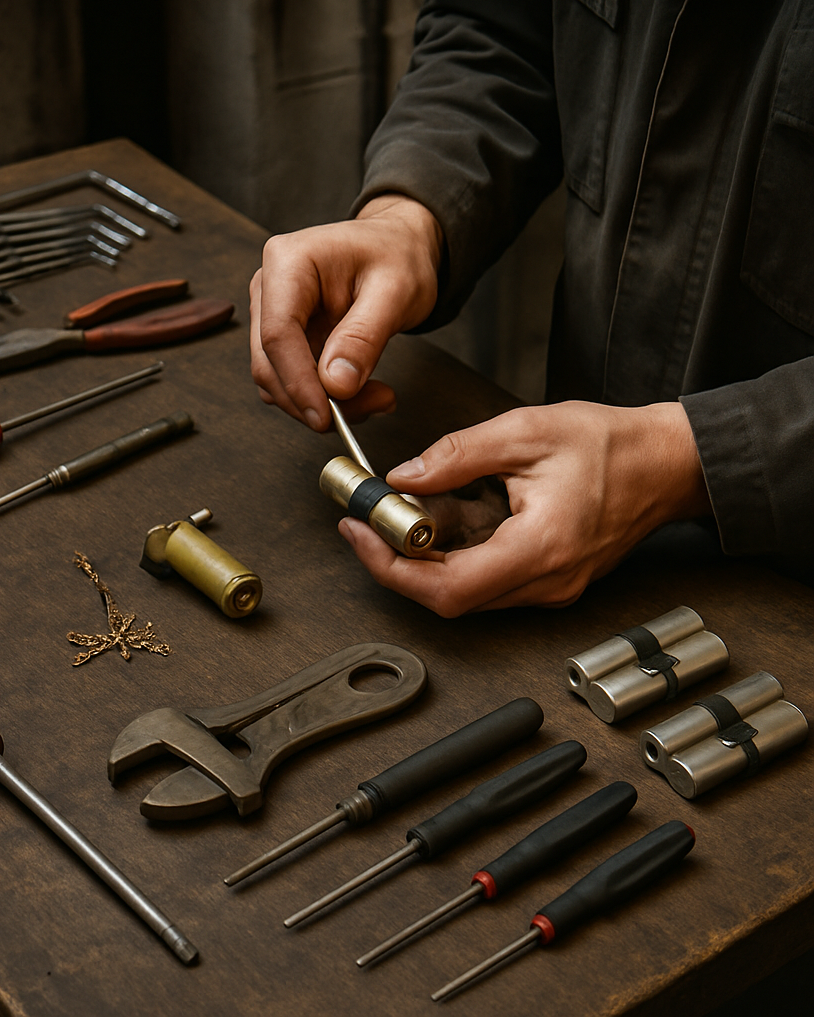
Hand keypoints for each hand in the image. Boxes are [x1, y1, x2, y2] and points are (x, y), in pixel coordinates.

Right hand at [250, 194, 442, 429]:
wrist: (398, 246)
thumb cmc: (397, 256)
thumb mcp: (395, 292)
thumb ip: (363, 338)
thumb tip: (334, 385)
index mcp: (288, 263)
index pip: (277, 334)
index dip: (297, 383)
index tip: (326, 417)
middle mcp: (269, 287)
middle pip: (270, 364)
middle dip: (315, 400)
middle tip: (373, 406)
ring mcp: (271, 314)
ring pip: (279, 380)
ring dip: (322, 404)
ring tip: (377, 397)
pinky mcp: (284, 338)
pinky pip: (293, 381)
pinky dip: (324, 398)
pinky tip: (361, 391)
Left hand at [338, 401, 712, 614]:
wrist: (667, 464)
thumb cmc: (612, 446)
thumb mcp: (525, 431)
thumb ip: (457, 455)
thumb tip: (404, 478)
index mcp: (540, 548)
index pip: (448, 588)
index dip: (392, 568)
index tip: (360, 535)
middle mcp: (545, 582)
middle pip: (449, 597)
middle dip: (400, 559)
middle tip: (373, 517)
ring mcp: (550, 588)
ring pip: (466, 591)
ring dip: (428, 557)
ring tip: (414, 509)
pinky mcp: (550, 582)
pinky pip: (488, 581)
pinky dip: (456, 554)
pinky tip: (451, 516)